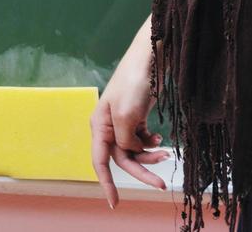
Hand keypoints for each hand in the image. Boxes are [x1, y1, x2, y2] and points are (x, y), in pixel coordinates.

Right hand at [90, 19, 169, 207]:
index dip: (106, 183)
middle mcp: (108, 126)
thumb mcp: (126, 116)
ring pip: (134, 150)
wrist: (149, 61)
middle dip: (142, 170)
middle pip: (123, 158)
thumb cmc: (133, 85)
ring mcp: (122, 121)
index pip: (99, 160)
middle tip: (161, 183)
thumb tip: (130, 152)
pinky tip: (160, 138)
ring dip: (150, 155)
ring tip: (166, 152)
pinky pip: (141, 140)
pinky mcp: (135, 117)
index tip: (114, 203)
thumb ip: (125, 140)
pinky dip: (151, 143)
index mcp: (99, 125)